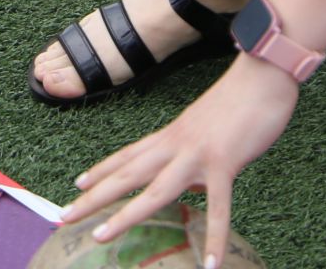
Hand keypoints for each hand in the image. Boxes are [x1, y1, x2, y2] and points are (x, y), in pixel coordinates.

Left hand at [62, 55, 298, 264]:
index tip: (77, 184)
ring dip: (125, 215)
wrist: (262, 76)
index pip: (128, 154)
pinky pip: (219, 207)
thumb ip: (195, 159)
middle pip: (127, 174)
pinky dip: (215, 237)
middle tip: (63, 216)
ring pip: (154, 190)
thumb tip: (197, 190)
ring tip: (100, 237)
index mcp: (171, 136)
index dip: (101, 170)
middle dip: (94, 196)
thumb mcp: (206, 131)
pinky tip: (211, 264)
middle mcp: (175, 145)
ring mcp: (197, 155)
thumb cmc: (239, 103)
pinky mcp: (224, 163)